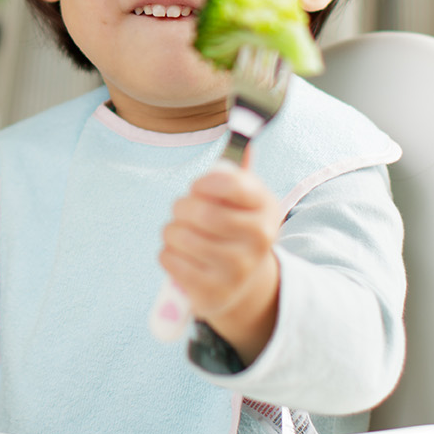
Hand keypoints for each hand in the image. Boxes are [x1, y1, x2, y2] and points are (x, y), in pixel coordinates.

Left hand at [159, 163, 282, 364]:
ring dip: (171, 232)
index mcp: (266, 209)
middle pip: (200, 211)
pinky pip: (169, 258)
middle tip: (184, 213)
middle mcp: (258, 240)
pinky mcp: (212, 292)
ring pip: (178, 235)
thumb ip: (237, 172)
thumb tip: (243, 140)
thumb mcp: (244, 201)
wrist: (243, 284)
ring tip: (183, 236)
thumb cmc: (234, 230)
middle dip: (181, 208)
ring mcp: (236, 269)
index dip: (204, 183)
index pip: (232, 184)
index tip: (198, 188)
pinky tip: (182, 257)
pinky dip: (167, 254)